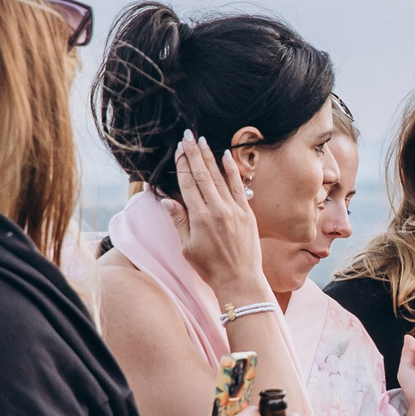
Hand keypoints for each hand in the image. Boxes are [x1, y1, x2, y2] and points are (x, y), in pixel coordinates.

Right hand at [166, 131, 266, 306]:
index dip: (182, 164)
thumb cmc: (210, 268)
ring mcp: (234, 209)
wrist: (240, 280)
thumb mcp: (187, 247)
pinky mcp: (247, 212)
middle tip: (188, 135)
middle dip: (194, 153)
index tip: (178, 149)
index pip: (188, 183)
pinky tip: (226, 155)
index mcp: (199, 217)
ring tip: (202, 140)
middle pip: (202, 174)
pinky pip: (238, 186)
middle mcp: (217, 209)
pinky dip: (232, 170)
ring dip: (210, 156)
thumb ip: (179, 220)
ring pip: (219, 176)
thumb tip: (167, 199)